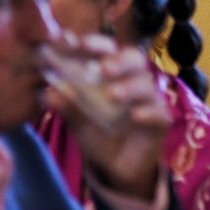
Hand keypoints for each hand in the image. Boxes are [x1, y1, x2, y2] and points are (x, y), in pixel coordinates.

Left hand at [42, 33, 168, 200]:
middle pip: (132, 58)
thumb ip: (65, 105)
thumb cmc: (96, 132)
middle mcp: (131, 79)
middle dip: (118, 60)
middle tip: (104, 67)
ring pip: (146, 83)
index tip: (75, 43)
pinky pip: (158, 112)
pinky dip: (147, 112)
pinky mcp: (161, 119)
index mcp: (109, 71)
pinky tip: (135, 116)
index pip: (104, 49)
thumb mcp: (76, 120)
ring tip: (113, 95)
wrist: (115, 166)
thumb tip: (48, 92)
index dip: (92, 43)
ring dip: (129, 86)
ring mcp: (148, 98)